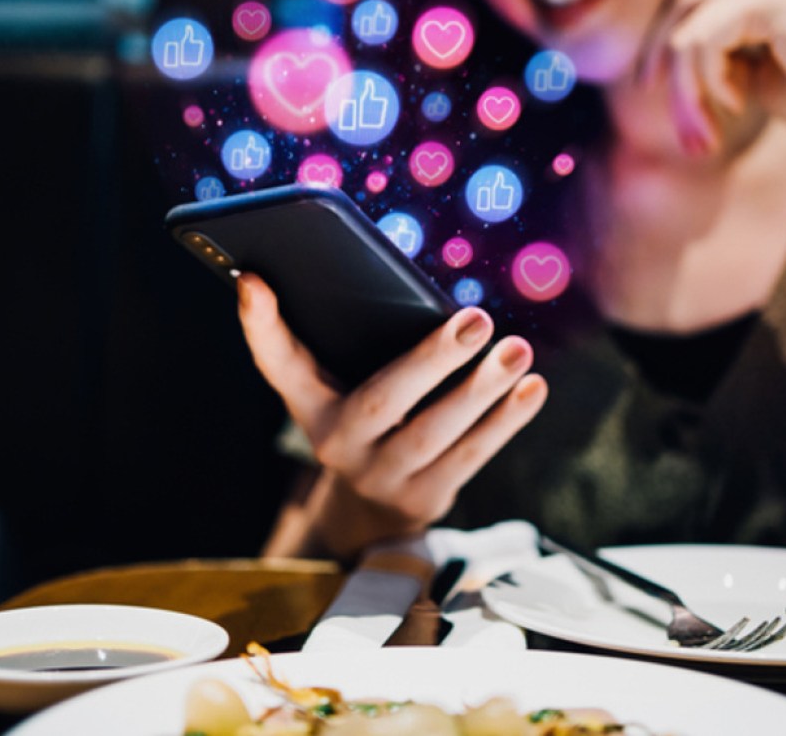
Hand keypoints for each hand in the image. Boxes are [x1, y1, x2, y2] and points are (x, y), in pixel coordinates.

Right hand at [236, 273, 546, 558]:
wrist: (371, 507)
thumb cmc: (366, 418)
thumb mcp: (342, 385)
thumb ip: (345, 339)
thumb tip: (360, 283)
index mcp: (311, 406)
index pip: (278, 362)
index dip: (261, 324)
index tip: (254, 278)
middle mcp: (338, 445)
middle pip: (384, 401)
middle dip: (433, 359)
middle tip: (478, 319)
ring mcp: (382, 478)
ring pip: (436, 433)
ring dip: (483, 391)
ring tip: (518, 350)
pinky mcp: (425, 499)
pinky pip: (470, 457)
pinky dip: (505, 421)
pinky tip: (532, 388)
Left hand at [636, 0, 785, 188]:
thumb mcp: (750, 79)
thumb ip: (716, 65)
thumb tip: (667, 71)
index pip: (684, 11)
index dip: (658, 49)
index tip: (648, 90)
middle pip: (678, 15)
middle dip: (665, 73)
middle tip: (680, 126)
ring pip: (687, 36)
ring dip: (687, 95)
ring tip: (707, 136)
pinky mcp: (765, 2)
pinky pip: (705, 43)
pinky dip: (711, 82)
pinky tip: (739, 104)